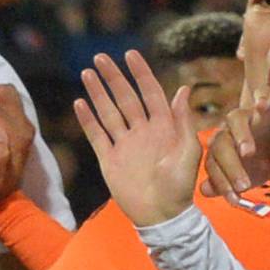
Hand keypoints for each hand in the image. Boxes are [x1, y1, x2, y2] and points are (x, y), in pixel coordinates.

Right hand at [74, 50, 202, 229]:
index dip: (140, 73)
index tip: (130, 55)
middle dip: (113, 78)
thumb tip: (182, 89)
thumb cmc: (180, 185)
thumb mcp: (190, 150)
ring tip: (87, 73)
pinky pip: (97, 135)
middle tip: (100, 58)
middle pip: (125, 98)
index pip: (150, 92)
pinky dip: (88, 120)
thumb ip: (183, 121)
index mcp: (162, 126)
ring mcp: (124, 144)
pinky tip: (79, 103)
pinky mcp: (109, 159)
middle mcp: (141, 131)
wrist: (161, 215)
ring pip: (108, 112)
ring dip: (97, 93)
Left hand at [200, 92, 269, 200]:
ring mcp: (248, 113)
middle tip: (244, 186)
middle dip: (231, 167)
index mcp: (220, 149)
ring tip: (248, 153)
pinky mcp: (267, 101)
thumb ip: (224, 184)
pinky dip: (261, 99)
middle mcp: (229, 129)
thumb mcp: (247, 177)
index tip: (235, 200)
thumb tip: (204, 190)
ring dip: (240, 135)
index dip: (222, 183)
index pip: (213, 165)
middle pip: (222, 145)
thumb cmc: (263, 161)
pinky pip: (261, 95)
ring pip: (236, 119)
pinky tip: (262, 106)